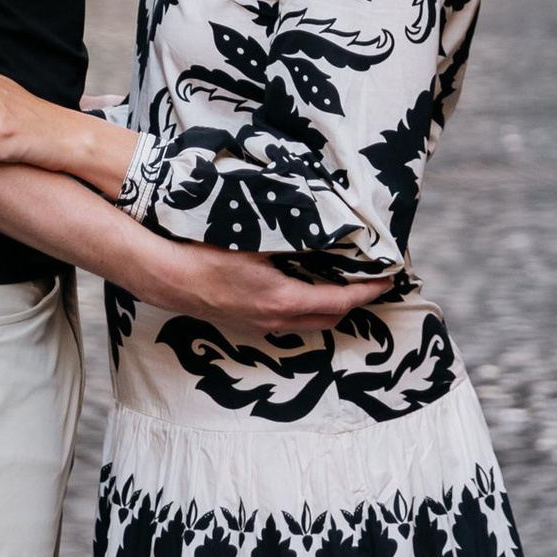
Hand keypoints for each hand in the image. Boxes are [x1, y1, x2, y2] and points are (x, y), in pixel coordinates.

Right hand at [162, 246, 397, 339]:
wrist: (168, 277)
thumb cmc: (208, 255)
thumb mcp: (258, 241)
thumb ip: (294, 238)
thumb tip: (325, 230)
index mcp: (284, 300)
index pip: (341, 300)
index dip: (368, 292)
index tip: (387, 281)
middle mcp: (276, 320)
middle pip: (330, 318)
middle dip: (353, 301)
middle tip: (367, 280)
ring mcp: (260, 327)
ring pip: (308, 322)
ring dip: (328, 306)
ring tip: (339, 282)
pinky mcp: (246, 325)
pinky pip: (287, 322)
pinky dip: (305, 309)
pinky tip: (300, 289)